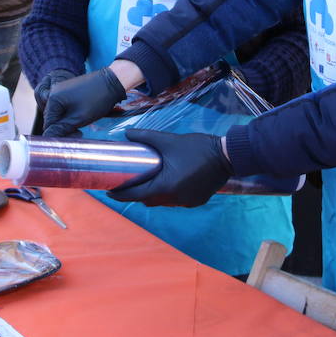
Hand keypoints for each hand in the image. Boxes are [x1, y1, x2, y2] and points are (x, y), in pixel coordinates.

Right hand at [41, 67, 125, 136]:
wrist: (113, 81)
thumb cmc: (97, 99)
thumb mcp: (78, 118)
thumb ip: (61, 129)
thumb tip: (47, 137)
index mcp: (53, 98)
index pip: (48, 124)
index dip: (59, 134)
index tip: (76, 136)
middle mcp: (53, 93)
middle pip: (53, 119)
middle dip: (64, 129)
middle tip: (79, 133)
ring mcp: (62, 91)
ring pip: (60, 114)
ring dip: (68, 123)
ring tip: (82, 124)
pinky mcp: (69, 91)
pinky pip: (65, 108)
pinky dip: (71, 115)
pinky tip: (81, 117)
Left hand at [108, 128, 231, 206]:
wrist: (227, 156)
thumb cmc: (196, 148)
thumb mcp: (169, 140)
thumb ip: (146, 137)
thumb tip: (127, 133)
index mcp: (166, 186)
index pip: (136, 195)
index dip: (121, 194)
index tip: (108, 191)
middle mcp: (174, 199)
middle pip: (148, 200)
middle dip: (135, 194)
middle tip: (126, 182)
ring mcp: (186, 202)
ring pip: (161, 202)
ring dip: (152, 194)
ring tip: (145, 182)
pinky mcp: (195, 201)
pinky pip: (175, 201)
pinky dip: (167, 194)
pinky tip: (166, 183)